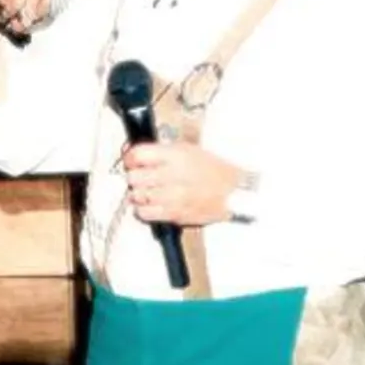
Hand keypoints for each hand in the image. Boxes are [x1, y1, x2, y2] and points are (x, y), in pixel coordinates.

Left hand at [123, 142, 241, 225]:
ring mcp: (172, 197)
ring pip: (136, 196)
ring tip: (147, 190)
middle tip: (141, 176)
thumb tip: (131, 152)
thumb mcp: (186, 149)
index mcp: (175, 155)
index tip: (132, 161)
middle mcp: (171, 176)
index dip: (130, 158)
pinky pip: (145, 213)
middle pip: (133, 177)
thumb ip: (158, 151)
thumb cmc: (212, 169)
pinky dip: (143, 209)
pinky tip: (151, 204)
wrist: (234, 192)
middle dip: (134, 176)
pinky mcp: (174, 214)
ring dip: (138, 193)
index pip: (137, 155)